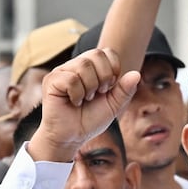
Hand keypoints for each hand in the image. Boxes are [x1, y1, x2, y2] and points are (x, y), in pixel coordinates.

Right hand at [29, 49, 140, 163]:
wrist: (72, 137)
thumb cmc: (91, 119)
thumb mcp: (114, 104)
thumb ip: (125, 90)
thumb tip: (136, 74)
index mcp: (90, 68)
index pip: (107, 52)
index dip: (114, 67)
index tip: (110, 87)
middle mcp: (75, 66)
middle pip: (96, 54)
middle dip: (105, 76)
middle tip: (99, 93)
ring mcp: (62, 72)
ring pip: (83, 65)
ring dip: (91, 87)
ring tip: (86, 98)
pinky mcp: (51, 81)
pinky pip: (70, 79)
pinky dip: (78, 93)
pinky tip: (74, 102)